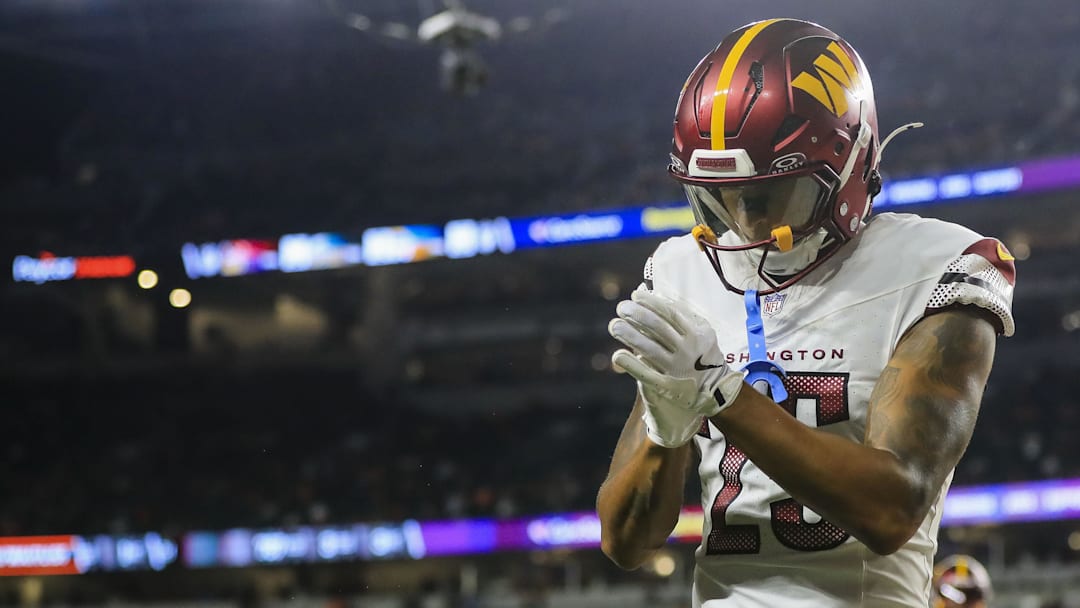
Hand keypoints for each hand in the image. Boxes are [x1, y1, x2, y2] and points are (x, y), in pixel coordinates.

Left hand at [608, 288, 744, 447]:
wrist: (715, 391)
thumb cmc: (702, 354)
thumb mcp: (701, 332)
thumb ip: (681, 314)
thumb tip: (653, 294)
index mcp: (697, 334)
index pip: (670, 313)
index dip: (651, 302)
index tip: (634, 295)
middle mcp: (688, 350)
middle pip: (658, 328)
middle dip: (637, 315)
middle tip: (621, 307)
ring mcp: (677, 369)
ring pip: (649, 349)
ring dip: (629, 335)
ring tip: (614, 324)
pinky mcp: (668, 386)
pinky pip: (646, 374)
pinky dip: (631, 364)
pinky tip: (617, 355)